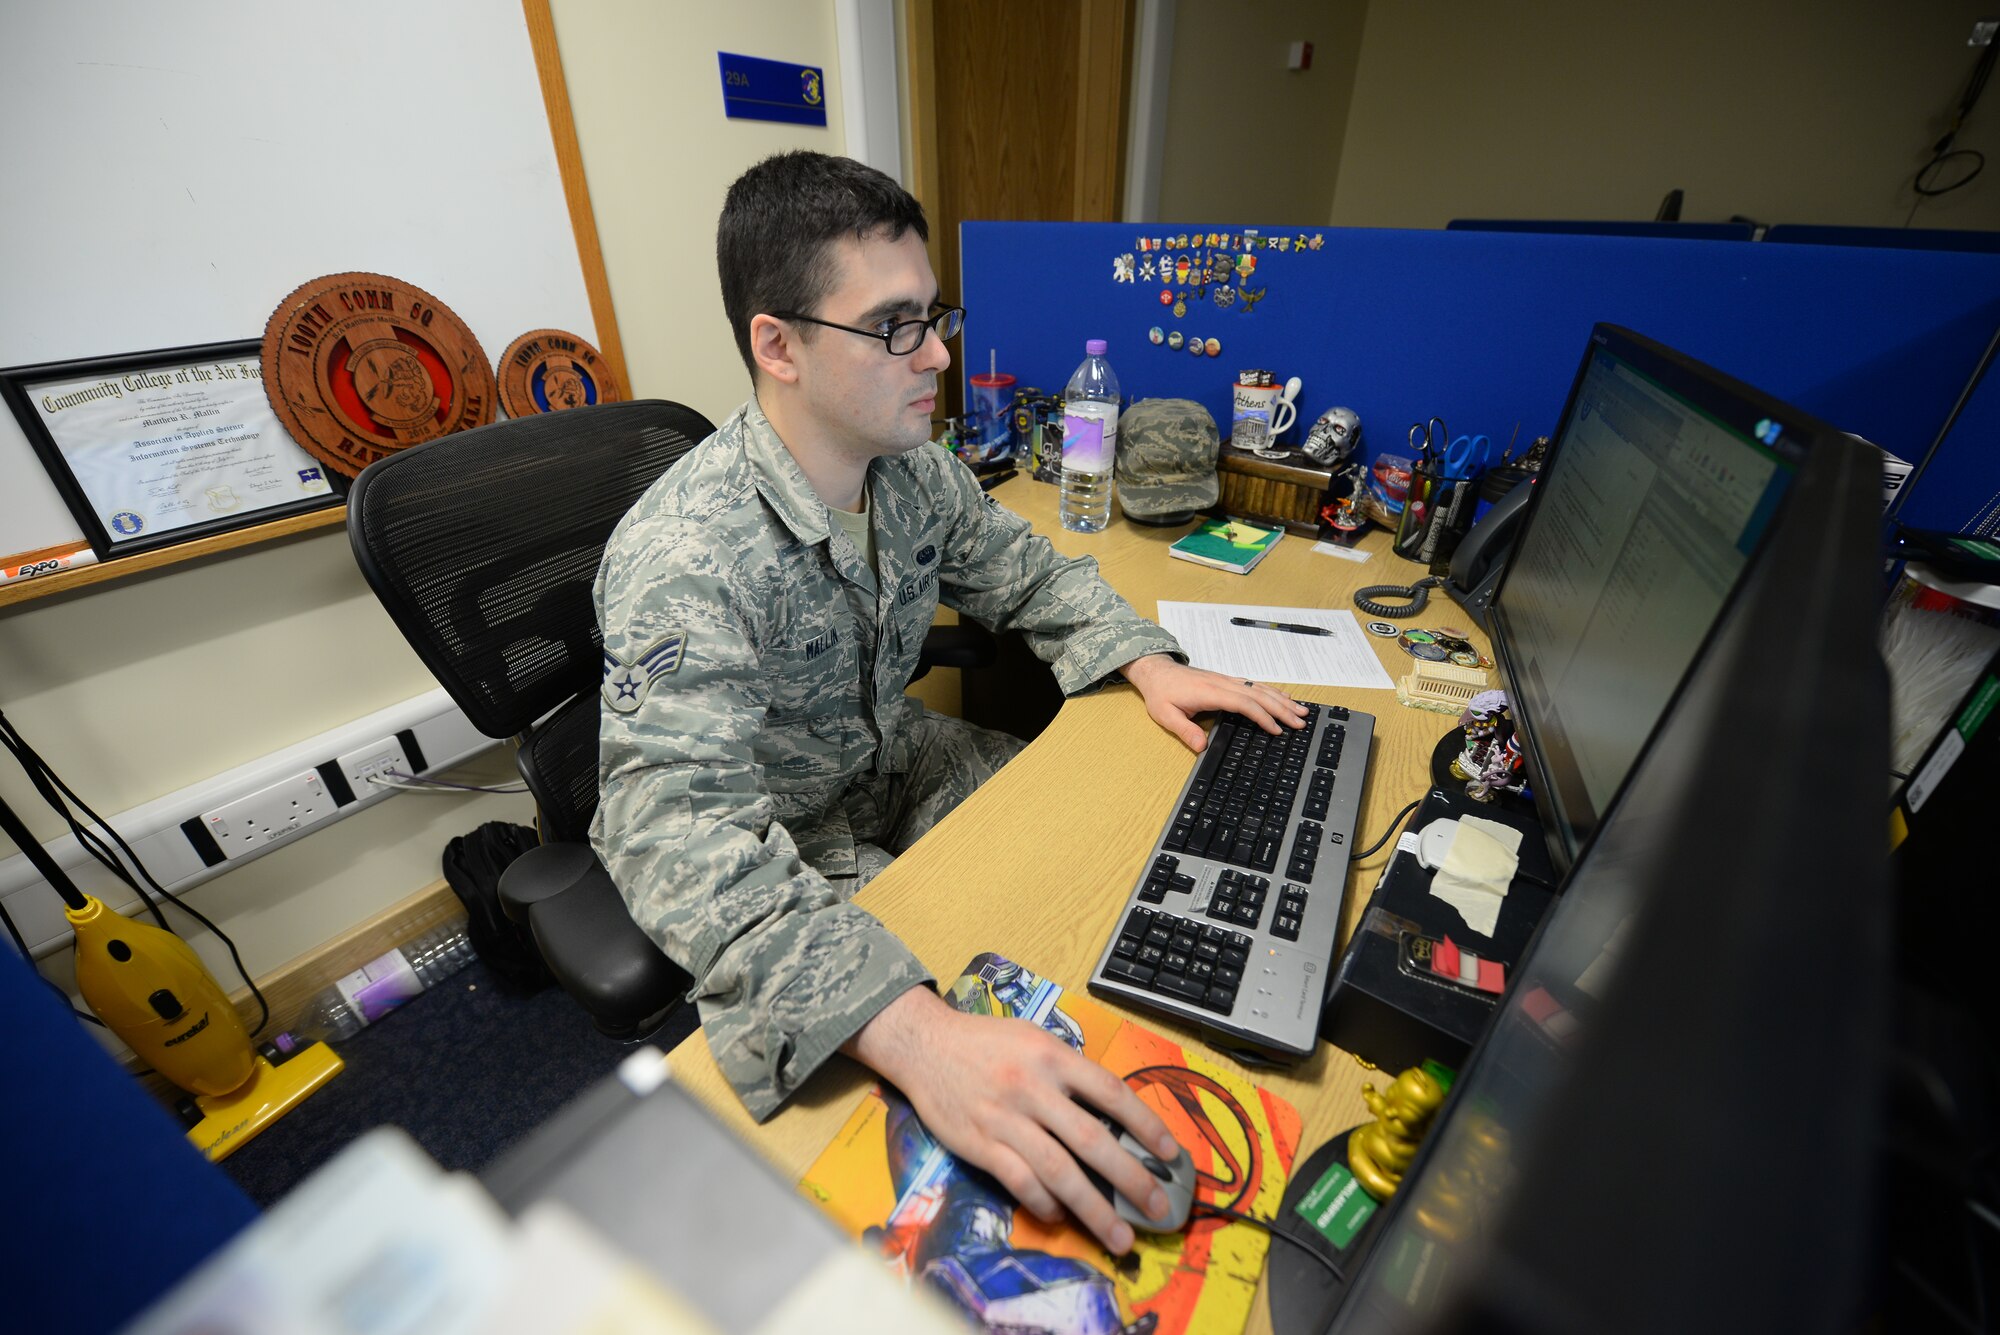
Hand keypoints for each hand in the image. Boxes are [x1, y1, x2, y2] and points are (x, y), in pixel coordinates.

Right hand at [844, 986, 1180, 1253]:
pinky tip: (1062, 1216)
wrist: (925, 1044)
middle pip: (1091, 1139)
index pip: (1111, 1092)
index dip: (1145, 1124)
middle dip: (1130, 1179)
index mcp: (1052, 1057)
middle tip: (1157, 1208)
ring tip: (1120, 1237)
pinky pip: (1019, 1182)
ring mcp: (1004, 1119)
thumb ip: (1070, 1070)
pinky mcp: (979, 1144)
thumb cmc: (987, 1042)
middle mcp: (1032, 1088)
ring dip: (1094, 1209)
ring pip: (1058, 1171)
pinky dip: (1044, 1203)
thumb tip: (1113, 1112)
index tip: (1170, 1154)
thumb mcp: (1034, 1039)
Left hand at [1118, 653, 1309, 750]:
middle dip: (1281, 709)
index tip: (1276, 729)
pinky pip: (1254, 685)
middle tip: (1301, 722)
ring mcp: (1226, 681)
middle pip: (1258, 695)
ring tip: (1301, 710)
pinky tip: (1283, 696)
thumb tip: (1201, 747)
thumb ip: (1184, 731)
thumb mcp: (1165, 715)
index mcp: (1211, 693)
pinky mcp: (1226, 681)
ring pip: (1259, 689)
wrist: (1156, 671)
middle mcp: (1223, 684)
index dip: (1262, 717)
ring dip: (1281, 699)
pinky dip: (1271, 691)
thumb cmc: (1161, 693)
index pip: (1244, 704)